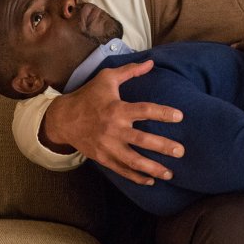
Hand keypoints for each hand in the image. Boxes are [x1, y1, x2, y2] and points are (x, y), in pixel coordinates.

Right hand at [40, 60, 184, 184]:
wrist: (63, 119)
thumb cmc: (88, 96)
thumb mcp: (107, 79)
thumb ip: (130, 71)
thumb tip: (151, 63)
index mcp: (117, 109)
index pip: (144, 110)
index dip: (162, 113)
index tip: (180, 116)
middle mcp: (113, 129)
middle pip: (142, 140)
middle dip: (162, 146)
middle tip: (180, 151)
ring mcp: (107, 146)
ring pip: (133, 160)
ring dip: (152, 168)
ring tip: (170, 173)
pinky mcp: (103, 158)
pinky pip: (121, 170)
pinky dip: (136, 177)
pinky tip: (151, 181)